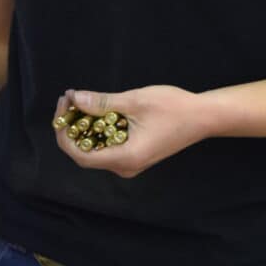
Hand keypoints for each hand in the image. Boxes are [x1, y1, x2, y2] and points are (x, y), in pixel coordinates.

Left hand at [53, 86, 208, 177]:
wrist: (203, 117)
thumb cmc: (173, 108)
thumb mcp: (135, 101)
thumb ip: (103, 102)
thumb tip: (74, 98)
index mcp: (124, 158)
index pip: (80, 155)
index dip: (64, 133)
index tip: (62, 107)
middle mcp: (125, 167)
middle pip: (85, 153)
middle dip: (72, 127)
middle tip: (69, 99)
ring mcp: (131, 163)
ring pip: (96, 150)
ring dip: (84, 127)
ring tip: (78, 101)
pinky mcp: (136, 155)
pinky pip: (108, 147)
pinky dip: (98, 130)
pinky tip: (96, 110)